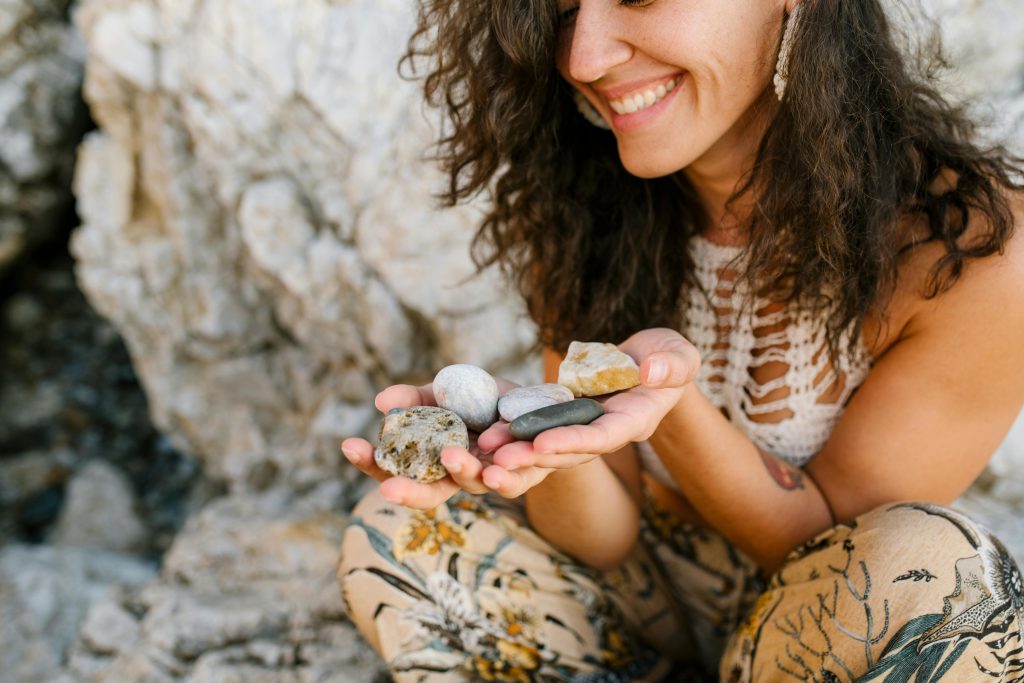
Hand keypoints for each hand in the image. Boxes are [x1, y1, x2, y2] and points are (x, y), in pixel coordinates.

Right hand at [341, 379, 518, 508]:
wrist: (535, 405)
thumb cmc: (483, 403)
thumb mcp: (448, 393)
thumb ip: (417, 400)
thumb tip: (381, 401)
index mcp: (433, 459)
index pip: (396, 470)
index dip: (371, 462)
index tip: (349, 445)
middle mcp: (459, 476)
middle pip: (429, 495)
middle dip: (407, 493)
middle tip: (387, 490)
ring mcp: (490, 479)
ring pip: (473, 485)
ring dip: (461, 471)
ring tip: (450, 456)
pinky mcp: (524, 476)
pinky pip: (513, 482)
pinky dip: (504, 476)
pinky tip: (495, 465)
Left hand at [478, 328, 699, 491]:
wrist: (650, 359)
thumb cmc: (669, 356)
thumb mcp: (680, 354)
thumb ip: (672, 365)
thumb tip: (652, 372)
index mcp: (635, 422)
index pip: (604, 437)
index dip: (574, 441)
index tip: (543, 444)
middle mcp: (606, 431)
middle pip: (569, 450)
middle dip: (535, 456)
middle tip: (499, 460)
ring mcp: (584, 425)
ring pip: (548, 443)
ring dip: (518, 448)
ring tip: (486, 448)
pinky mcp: (565, 414)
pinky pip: (538, 424)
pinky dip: (515, 428)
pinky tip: (487, 429)